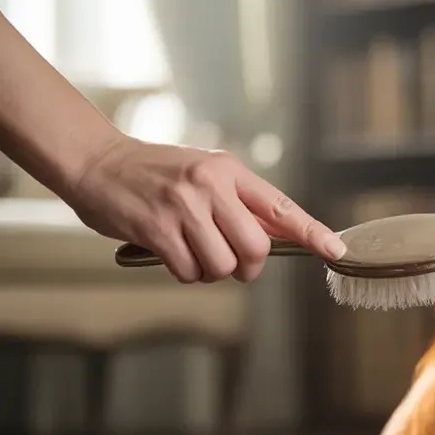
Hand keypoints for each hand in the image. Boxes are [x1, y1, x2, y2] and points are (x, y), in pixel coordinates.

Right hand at [68, 136, 346, 282]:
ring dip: (211, 272)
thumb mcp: (205, 174)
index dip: (313, 233)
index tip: (337, 251)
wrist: (97, 162)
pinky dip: (185, 272)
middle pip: (256, 249)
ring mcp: (185, 207)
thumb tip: (280, 239)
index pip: (282, 208)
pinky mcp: (158, 229)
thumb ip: (241, 204)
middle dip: (247, 267)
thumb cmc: (156, 173)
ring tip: (192, 251)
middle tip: (231, 262)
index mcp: (230, 172)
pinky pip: (190, 272)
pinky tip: (170, 252)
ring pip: (223, 266)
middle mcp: (211, 186)